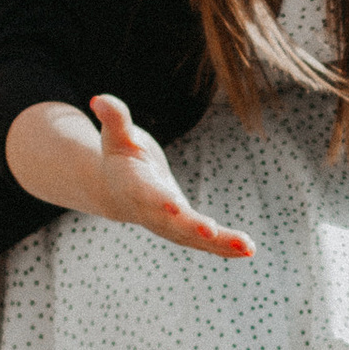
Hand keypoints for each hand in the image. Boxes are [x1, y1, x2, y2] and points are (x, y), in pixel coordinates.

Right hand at [86, 95, 254, 259]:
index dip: (158, 200)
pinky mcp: (182, 231)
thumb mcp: (116, 134)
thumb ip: (114, 117)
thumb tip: (100, 99)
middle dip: (191, 227)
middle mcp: (149, 211)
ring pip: (193, 238)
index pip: (145, 194)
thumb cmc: (120, 155)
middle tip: (211, 231)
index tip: (175, 206)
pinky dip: (226, 247)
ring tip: (247, 247)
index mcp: (132, 186)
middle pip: (171, 222)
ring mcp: (166, 226)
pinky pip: (205, 243)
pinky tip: (249, 250)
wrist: (117, 189)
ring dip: (220, 244)